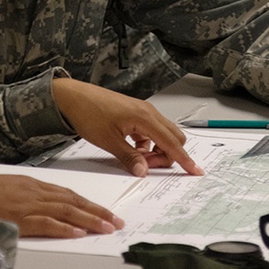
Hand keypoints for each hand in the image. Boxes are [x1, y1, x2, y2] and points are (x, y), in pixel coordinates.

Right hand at [0, 174, 122, 237]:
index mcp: (31, 183)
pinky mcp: (16, 216)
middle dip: (97, 211)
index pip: (68, 193)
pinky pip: (44, 222)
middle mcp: (32, 190)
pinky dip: (62, 227)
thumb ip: (26, 195)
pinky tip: (77, 232)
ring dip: (88, 219)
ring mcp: (25, 203)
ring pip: (64, 211)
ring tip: (106, 227)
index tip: (105, 211)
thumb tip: (46, 207)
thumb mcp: (7, 188)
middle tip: (115, 221)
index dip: (89, 203)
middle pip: (72, 200)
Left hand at [52, 78, 203, 177]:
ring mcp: (142, 111)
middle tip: (148, 167)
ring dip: (156, 151)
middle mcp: (148, 112)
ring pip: (162, 135)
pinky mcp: (135, 113)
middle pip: (173, 137)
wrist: (73, 97)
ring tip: (137, 159)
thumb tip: (144, 172)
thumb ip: (130, 158)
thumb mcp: (108, 141)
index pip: (172, 142)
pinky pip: (151, 132)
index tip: (195, 171)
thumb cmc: (89, 113)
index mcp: (145, 117)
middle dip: (168, 156)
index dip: (184, 159)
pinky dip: (147, 144)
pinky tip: (132, 150)